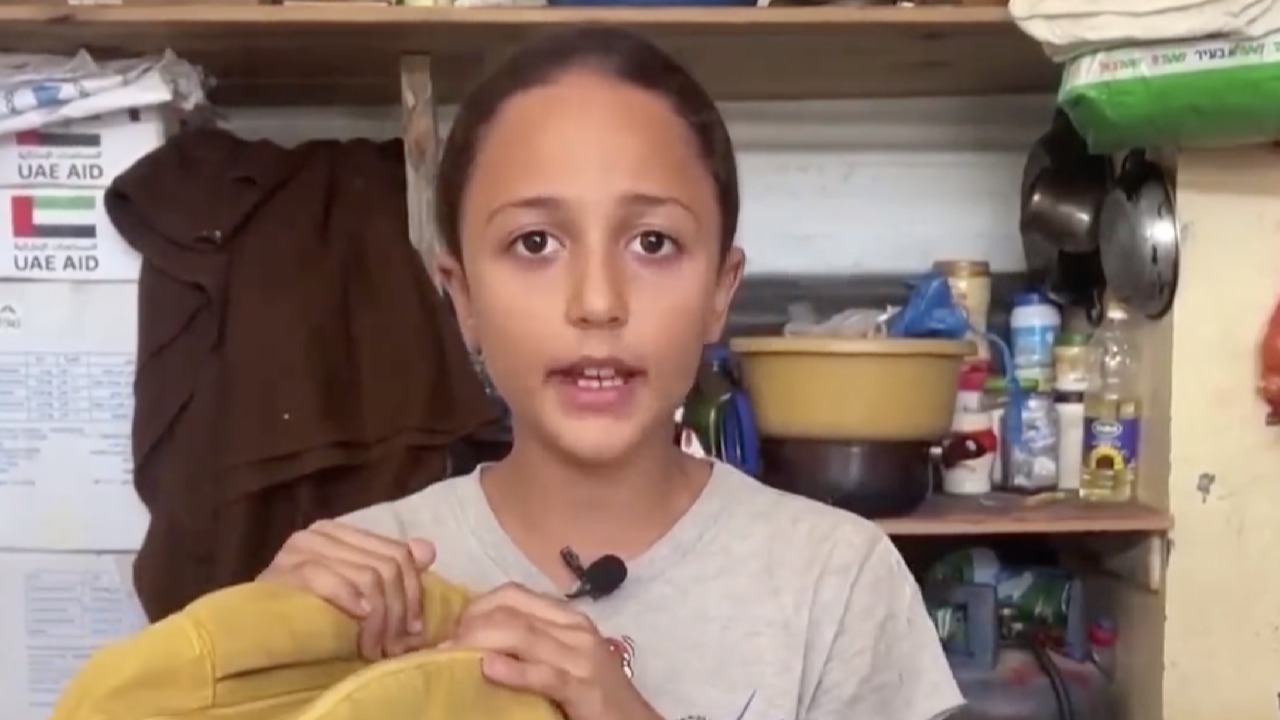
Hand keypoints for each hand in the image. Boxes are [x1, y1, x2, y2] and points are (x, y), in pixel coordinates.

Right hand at [259, 520, 435, 659]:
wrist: (254, 628)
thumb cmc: (308, 612)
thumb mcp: (356, 590)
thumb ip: (391, 568)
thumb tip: (428, 550)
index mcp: (341, 532)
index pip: (398, 553)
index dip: (414, 593)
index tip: (414, 630)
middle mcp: (321, 533)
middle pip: (387, 567)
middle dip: (396, 612)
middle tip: (393, 647)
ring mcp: (300, 548)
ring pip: (367, 576)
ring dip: (377, 620)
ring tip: (374, 649)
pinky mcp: (283, 569)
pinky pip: (328, 579)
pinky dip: (348, 601)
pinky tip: (357, 621)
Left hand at [446, 583, 659, 719]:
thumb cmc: (593, 694)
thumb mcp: (561, 659)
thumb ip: (530, 645)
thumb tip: (478, 643)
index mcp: (566, 618)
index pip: (512, 594)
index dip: (475, 607)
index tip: (449, 630)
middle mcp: (574, 628)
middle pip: (511, 612)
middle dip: (469, 626)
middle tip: (440, 648)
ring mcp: (581, 656)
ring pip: (521, 635)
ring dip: (478, 643)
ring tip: (448, 657)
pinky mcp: (583, 687)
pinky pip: (544, 674)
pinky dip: (513, 670)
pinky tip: (487, 670)